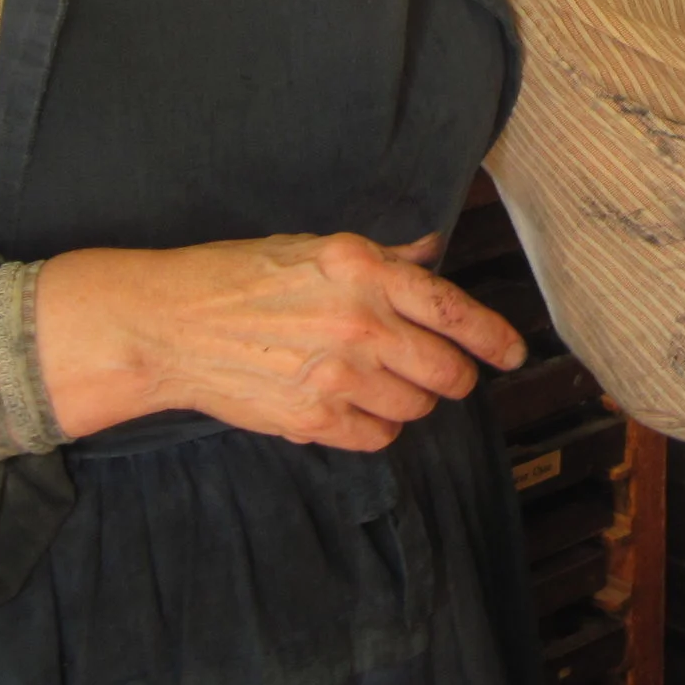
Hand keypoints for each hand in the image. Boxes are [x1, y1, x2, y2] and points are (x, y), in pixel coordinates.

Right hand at [36, 231, 526, 447]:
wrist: (171, 324)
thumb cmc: (240, 276)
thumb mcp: (317, 248)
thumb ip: (383, 258)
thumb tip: (430, 254)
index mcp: (366, 271)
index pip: (455, 311)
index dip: (495, 339)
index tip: (513, 353)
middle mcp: (361, 323)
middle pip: (448, 372)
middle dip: (454, 376)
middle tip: (443, 373)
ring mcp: (339, 376)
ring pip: (417, 407)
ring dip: (411, 399)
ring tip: (378, 380)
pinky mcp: (314, 420)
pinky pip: (379, 436)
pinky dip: (377, 425)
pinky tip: (353, 404)